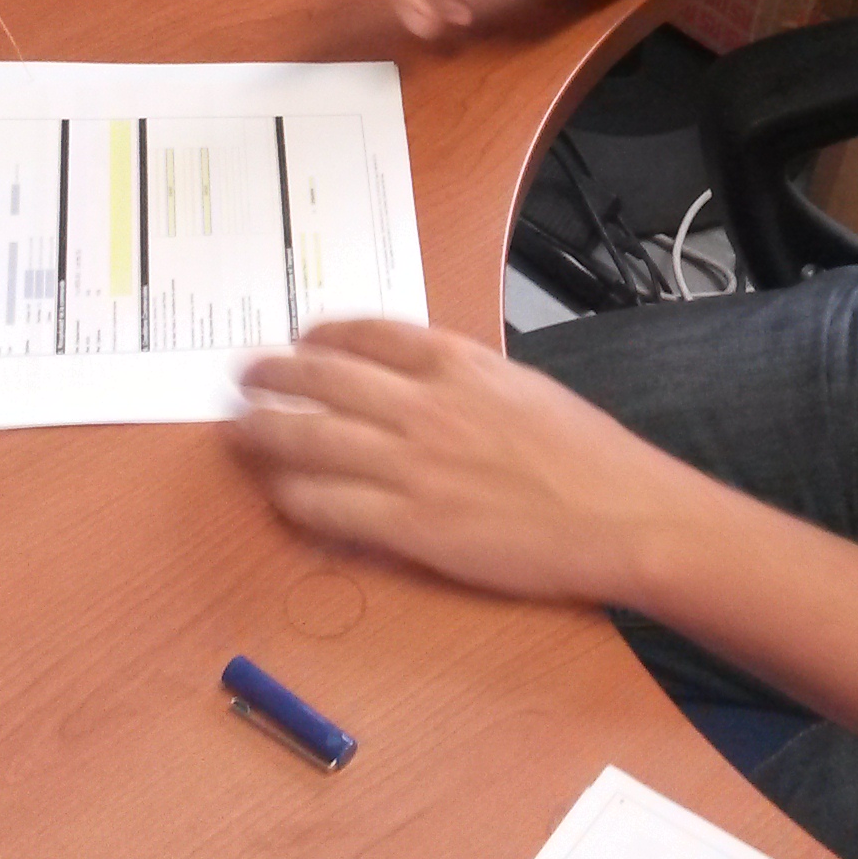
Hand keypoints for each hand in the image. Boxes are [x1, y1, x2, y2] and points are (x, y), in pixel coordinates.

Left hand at [232, 319, 704, 605]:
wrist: (622, 516)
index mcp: (460, 364)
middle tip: (241, 375)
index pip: (368, 332)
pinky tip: (278, 494)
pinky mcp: (410, 525)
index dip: (322, 333)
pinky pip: (329, 506)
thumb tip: (422, 382)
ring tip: (235, 427)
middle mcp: (426, 406)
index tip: (301, 337)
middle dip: (272, 373)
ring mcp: (413, 466)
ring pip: (310, 438)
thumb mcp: (525, 389)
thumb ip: (467, 380)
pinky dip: (294, 497)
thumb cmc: (589, 457)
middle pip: (323, 378)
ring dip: (262, 430)